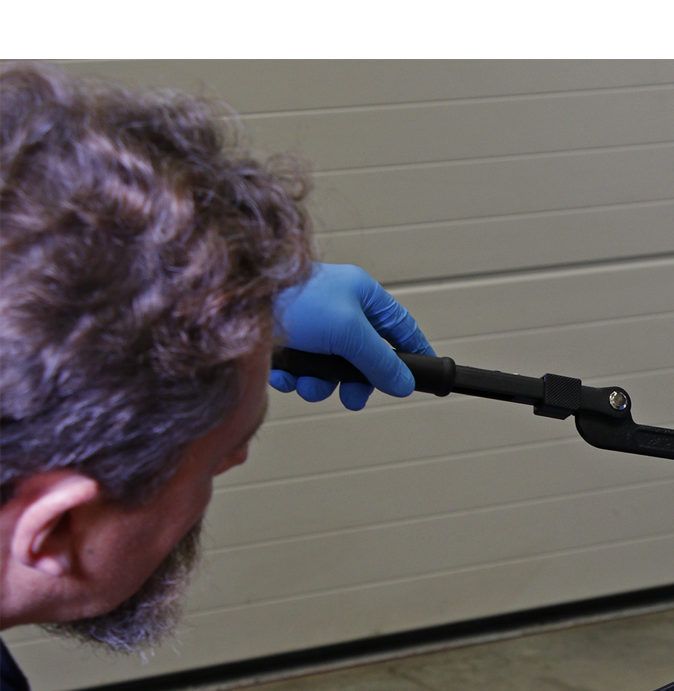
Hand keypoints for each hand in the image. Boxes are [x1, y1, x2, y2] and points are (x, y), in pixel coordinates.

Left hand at [270, 263, 434, 409]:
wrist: (231, 305)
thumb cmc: (292, 300)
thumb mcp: (348, 332)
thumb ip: (381, 361)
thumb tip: (404, 383)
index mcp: (360, 293)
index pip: (400, 326)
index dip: (414, 351)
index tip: (425, 374)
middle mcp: (337, 307)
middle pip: (364, 356)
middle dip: (355, 381)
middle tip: (352, 397)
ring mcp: (310, 325)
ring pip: (331, 369)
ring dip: (320, 384)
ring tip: (307, 384)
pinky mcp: (285, 340)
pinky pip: (302, 370)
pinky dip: (294, 378)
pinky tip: (284, 374)